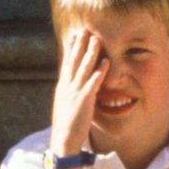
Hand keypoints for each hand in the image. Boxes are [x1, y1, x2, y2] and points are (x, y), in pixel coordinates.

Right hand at [51, 27, 105, 155]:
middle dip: (79, 44)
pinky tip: (106, 62)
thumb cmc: (66, 124)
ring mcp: (75, 92)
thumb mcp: (64, 104)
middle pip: (74, 60)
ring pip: (83, 68)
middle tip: (84, 29)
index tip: (73, 34)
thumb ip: (69, 92)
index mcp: (63, 86)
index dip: (70, 48)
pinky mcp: (84, 100)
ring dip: (90, 53)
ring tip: (96, 39)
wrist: (63, 140)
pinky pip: (93, 83)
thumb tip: (71, 84)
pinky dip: (99, 71)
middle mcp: (67, 86)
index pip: (66, 62)